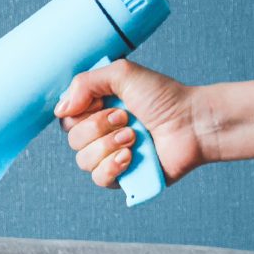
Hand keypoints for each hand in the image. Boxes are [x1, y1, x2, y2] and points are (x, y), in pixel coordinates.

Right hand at [55, 59, 205, 190]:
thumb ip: (84, 82)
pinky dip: (112, 167)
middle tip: (126, 119)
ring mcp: (112, 157)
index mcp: (99, 110)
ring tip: (133, 137)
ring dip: (107, 146)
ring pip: (83, 161)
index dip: (80, 112)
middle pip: (73, 140)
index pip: (67, 118)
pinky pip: (99, 179)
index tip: (105, 102)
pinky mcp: (124, 177)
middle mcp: (102, 134)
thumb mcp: (122, 74)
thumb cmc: (164, 97)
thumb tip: (60, 110)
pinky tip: (130, 157)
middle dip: (98, 127)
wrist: (193, 123)